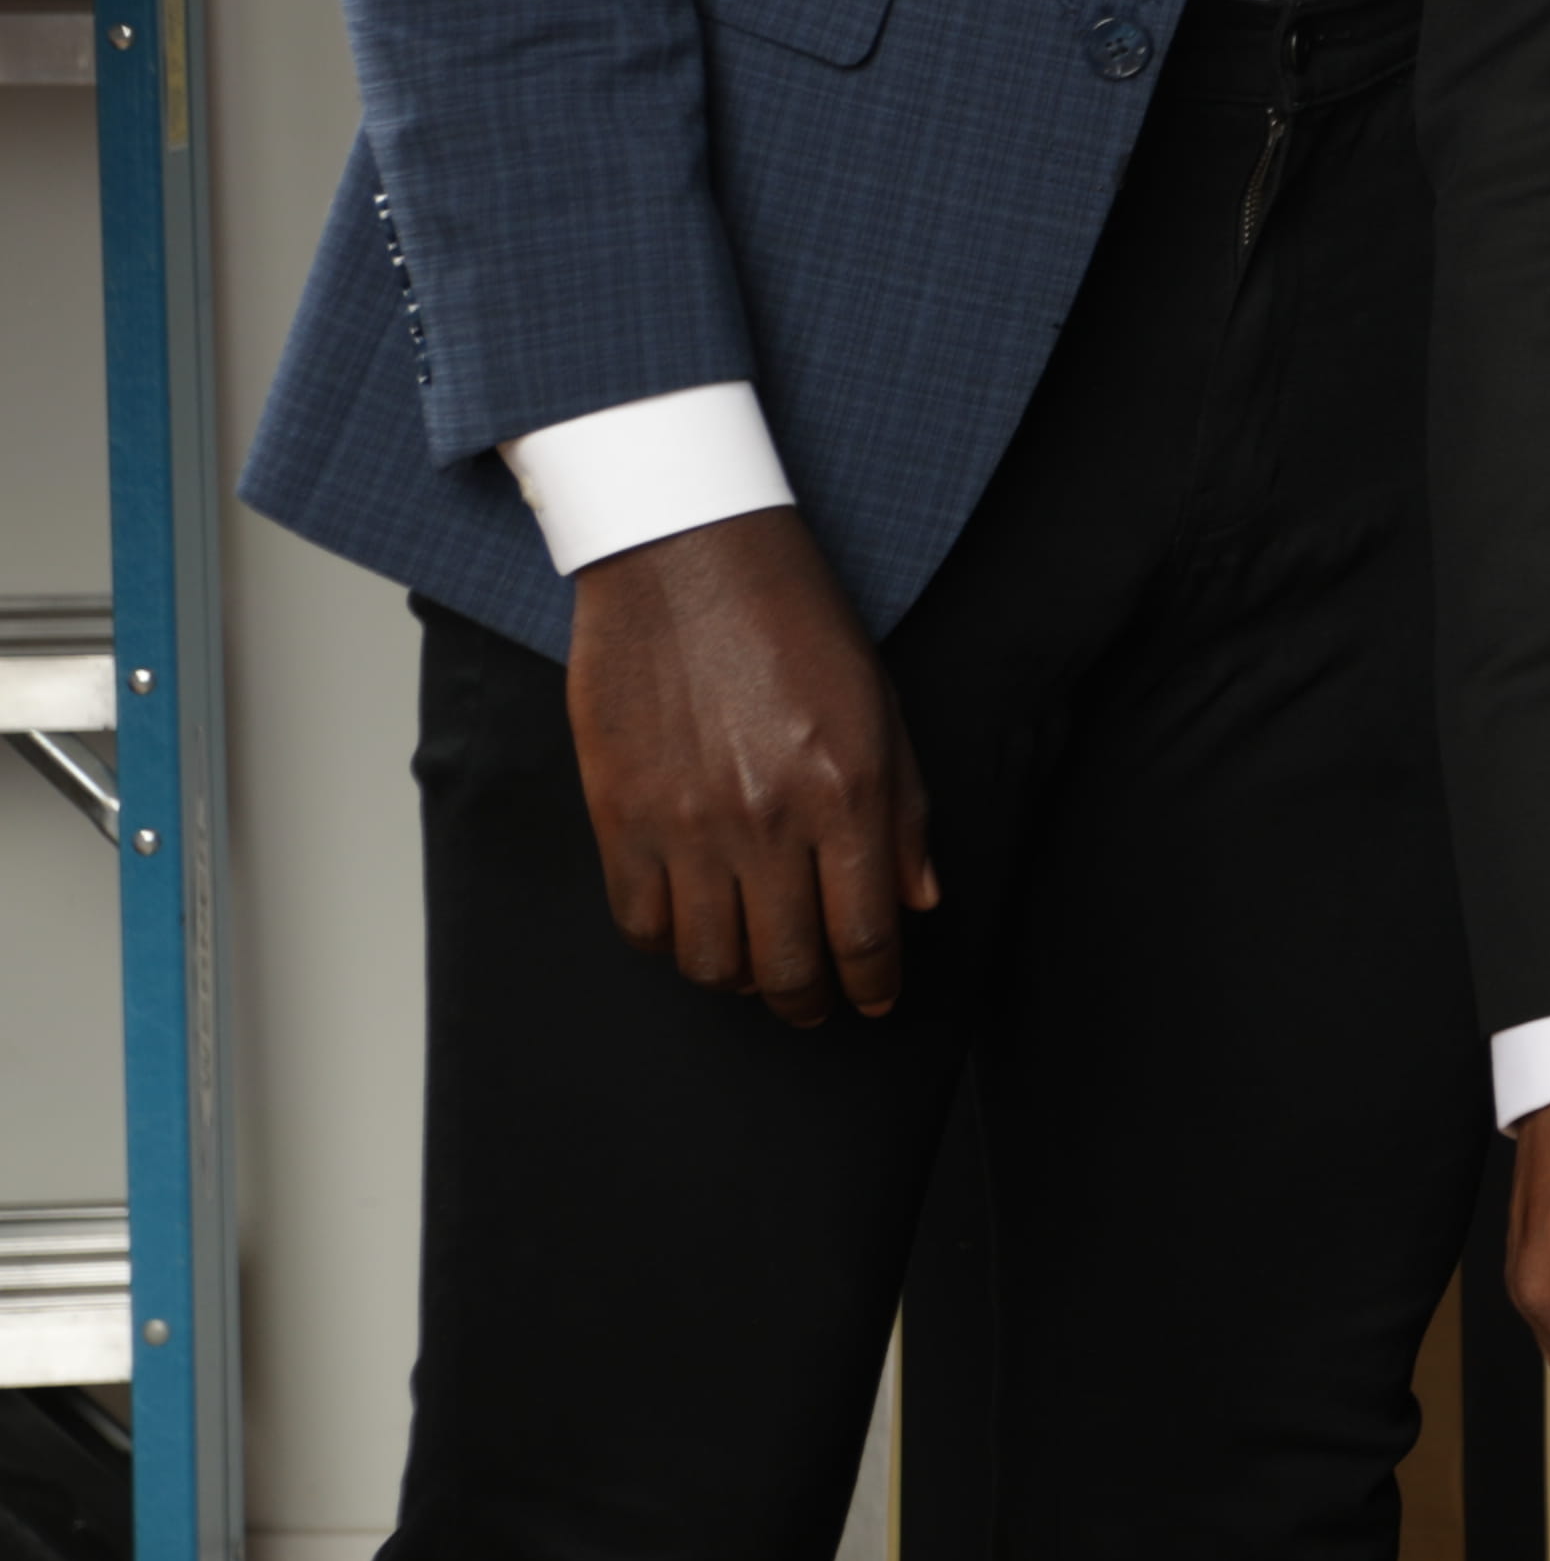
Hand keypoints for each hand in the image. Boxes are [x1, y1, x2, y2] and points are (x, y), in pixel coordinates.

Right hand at [555, 506, 936, 1025]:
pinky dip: (670, 943)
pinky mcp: (620, 818)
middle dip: (809, 1000)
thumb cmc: (795, 621)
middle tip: (815, 1004)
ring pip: (710, 960)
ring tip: (757, 965)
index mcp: (847, 791)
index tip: (876, 1000)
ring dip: (740, 977)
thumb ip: (905, 812)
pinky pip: (641, 924)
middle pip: (787, 963)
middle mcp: (767, 821)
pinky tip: (693, 926)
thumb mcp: (880, 705)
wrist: (688, 556)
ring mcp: (688, 826)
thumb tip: (917, 903)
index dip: (874, 982)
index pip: (864, 932)